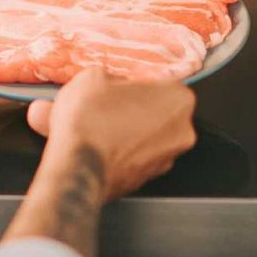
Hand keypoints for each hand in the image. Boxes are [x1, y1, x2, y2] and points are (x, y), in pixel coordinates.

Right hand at [25, 69, 195, 200]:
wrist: (76, 167)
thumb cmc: (90, 121)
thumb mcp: (94, 76)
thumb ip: (113, 76)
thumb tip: (110, 83)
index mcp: (178, 99)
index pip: (162, 81)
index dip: (136, 81)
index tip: (120, 83)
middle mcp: (181, 132)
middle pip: (158, 111)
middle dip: (133, 107)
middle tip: (106, 104)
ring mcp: (165, 160)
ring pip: (146, 137)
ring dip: (126, 131)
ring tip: (96, 126)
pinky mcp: (145, 180)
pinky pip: (134, 158)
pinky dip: (119, 152)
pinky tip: (97, 145)